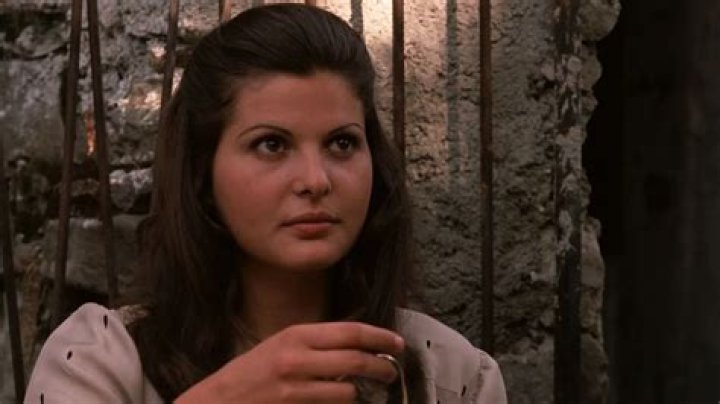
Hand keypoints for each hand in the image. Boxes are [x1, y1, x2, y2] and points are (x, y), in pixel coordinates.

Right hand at [175, 322, 403, 402]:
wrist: (218, 402)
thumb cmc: (252, 373)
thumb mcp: (281, 346)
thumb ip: (316, 345)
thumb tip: (356, 346)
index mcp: (296, 335)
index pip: (349, 331)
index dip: (379, 337)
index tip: (396, 343)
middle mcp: (296, 358)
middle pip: (354, 359)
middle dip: (381, 366)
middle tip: (392, 370)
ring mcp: (294, 387)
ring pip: (348, 390)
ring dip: (364, 392)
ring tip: (371, 390)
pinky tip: (347, 402)